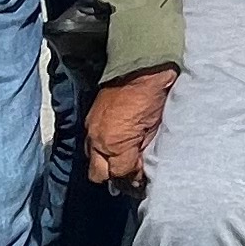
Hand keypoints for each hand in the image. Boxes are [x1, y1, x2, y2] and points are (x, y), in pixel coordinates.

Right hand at [84, 71, 173, 187]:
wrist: (142, 67)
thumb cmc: (154, 96)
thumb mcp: (154, 129)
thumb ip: (143, 153)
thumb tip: (139, 170)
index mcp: (115, 143)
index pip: (119, 174)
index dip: (132, 178)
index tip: (141, 177)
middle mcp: (97, 139)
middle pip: (99, 174)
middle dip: (114, 176)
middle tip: (130, 172)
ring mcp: (91, 129)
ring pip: (93, 160)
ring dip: (106, 162)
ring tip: (122, 159)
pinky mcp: (90, 119)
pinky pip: (91, 143)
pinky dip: (102, 147)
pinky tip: (115, 144)